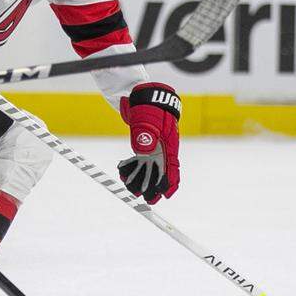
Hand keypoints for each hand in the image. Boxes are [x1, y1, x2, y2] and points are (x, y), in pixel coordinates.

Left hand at [117, 82, 180, 204]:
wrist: (143, 97)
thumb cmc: (148, 108)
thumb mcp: (148, 120)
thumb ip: (146, 135)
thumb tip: (144, 153)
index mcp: (169, 145)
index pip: (173, 167)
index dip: (170, 183)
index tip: (166, 195)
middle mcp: (162, 149)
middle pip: (160, 172)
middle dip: (153, 186)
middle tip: (144, 199)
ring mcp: (153, 148)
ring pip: (148, 169)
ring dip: (139, 179)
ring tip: (128, 187)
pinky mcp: (143, 145)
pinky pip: (139, 161)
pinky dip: (131, 167)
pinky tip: (122, 170)